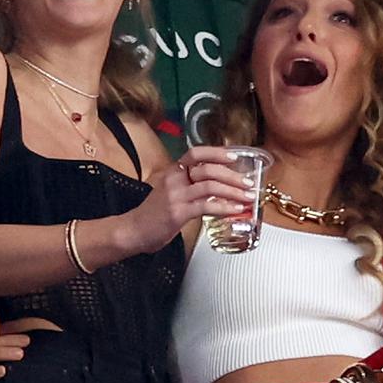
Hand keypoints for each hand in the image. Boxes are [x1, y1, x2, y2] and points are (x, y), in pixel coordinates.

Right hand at [127, 146, 253, 252]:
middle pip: (208, 169)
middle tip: (248, 183)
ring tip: (247, 197)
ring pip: (210, 186)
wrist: (134, 230)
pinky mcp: (178, 213)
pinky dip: (224, 207)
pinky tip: (235, 210)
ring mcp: (176, 196)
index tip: (233, 156)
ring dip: (233, 191)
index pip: (196, 153)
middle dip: (232, 175)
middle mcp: (174, 179)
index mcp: (172, 172)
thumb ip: (189, 186)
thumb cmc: (153, 213)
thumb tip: (217, 186)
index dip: (216, 152)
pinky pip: (206, 206)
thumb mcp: (170, 192)